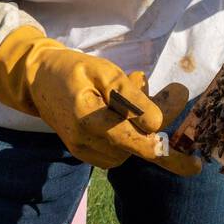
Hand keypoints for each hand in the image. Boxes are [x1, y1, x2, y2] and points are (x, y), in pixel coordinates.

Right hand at [0, 26, 202, 175]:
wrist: (37, 80)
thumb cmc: (73, 70)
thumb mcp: (103, 71)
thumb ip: (130, 96)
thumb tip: (159, 123)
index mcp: (89, 121)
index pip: (139, 141)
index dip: (168, 135)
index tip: (186, 113)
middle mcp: (87, 144)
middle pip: (141, 146)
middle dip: (163, 123)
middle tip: (176, 92)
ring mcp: (86, 152)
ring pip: (133, 149)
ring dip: (146, 127)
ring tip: (144, 91)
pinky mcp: (86, 154)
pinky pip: (121, 150)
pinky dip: (131, 132)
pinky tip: (127, 109)